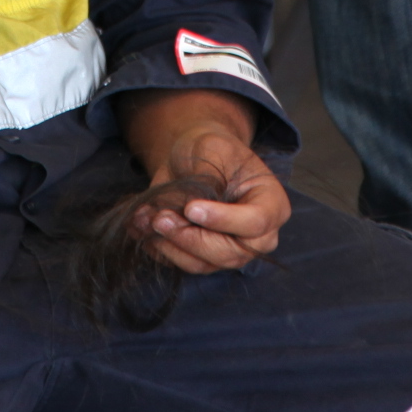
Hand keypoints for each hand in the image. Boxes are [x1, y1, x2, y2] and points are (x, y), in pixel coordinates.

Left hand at [119, 89, 290, 274]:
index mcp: (271, 204)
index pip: (254, 222)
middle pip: (228, 252)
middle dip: (190, 236)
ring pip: (202, 263)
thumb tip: (190, 206)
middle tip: (160, 217)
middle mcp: (258, 236)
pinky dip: (159, 248)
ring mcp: (232, 251)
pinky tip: (140, 228)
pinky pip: (182, 263)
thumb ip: (208, 176)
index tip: (191, 208)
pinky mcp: (205, 258)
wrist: (194, 158)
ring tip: (147, 219)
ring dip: (170, 245)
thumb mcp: (213, 148)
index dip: (223, 220)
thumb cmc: (211, 148)